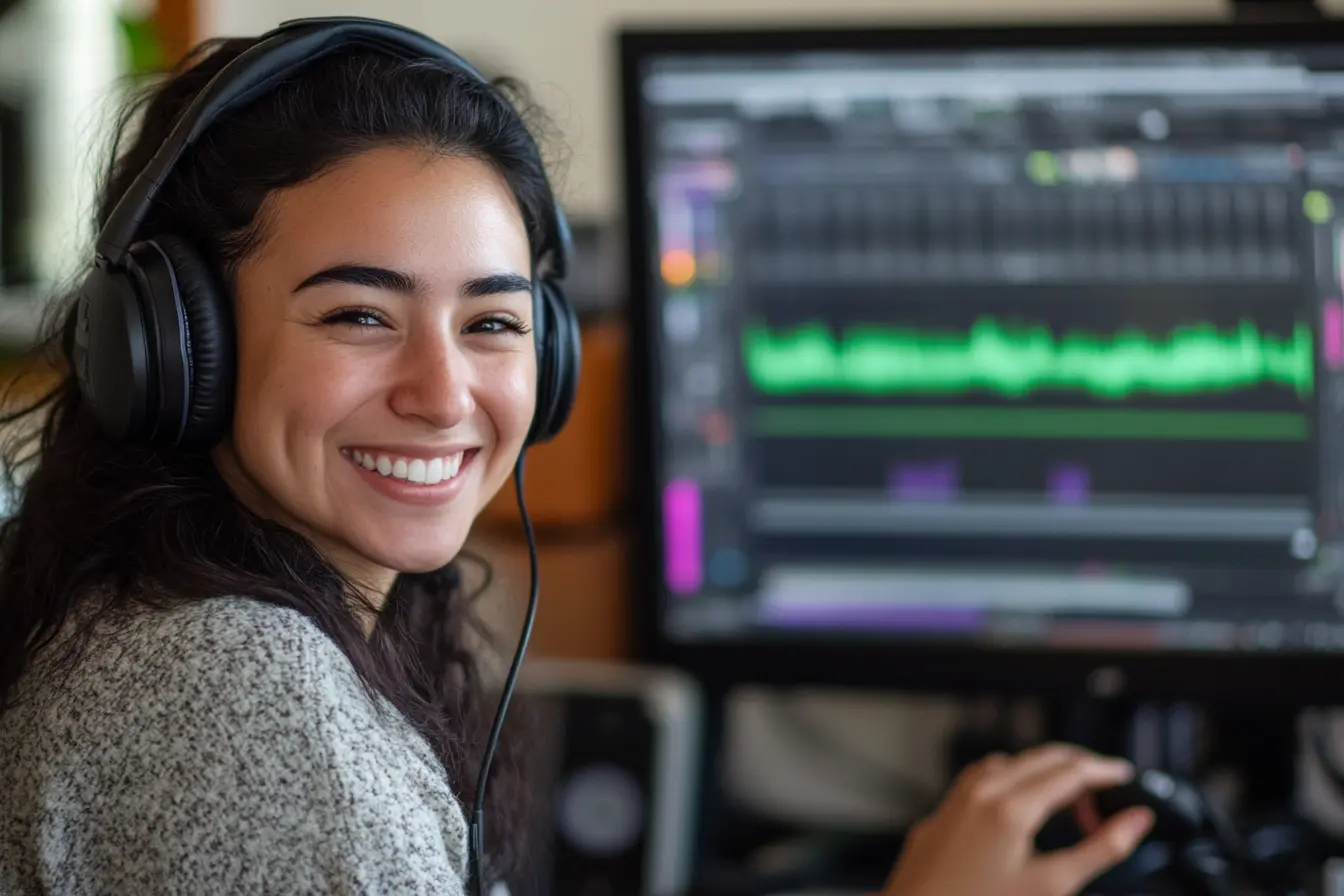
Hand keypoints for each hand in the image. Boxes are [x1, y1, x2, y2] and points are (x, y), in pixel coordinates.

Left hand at [880, 743, 1155, 895]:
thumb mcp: (1052, 885)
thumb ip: (1100, 849)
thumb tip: (1136, 822)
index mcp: (1010, 808)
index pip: (1070, 771)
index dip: (1103, 770)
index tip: (1124, 775)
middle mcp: (980, 793)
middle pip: (1041, 758)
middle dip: (1078, 765)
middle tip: (1106, 787)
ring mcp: (955, 800)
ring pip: (1009, 763)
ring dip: (1043, 770)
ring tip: (1070, 798)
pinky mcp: (941, 814)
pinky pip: (980, 778)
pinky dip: (1009, 778)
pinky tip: (1019, 801)